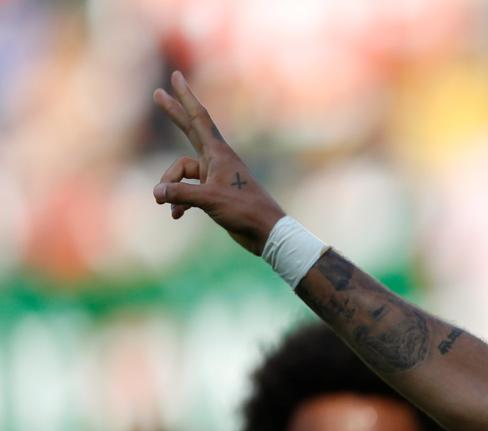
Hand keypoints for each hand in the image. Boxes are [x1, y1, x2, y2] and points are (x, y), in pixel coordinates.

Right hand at [152, 71, 285, 254]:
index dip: (186, 97)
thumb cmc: (244, 212)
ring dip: (171, 188)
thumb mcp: (209, 200)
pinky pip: (188, 191)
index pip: (199, 118)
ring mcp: (215, 176)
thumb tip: (156, 192)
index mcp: (218, 154)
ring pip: (182, 173)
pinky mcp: (214, 193)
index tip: (177, 77)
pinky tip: (176, 215)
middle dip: (173, 114)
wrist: (266, 233)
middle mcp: (216, 160)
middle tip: (157, 93)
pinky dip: (179, 202)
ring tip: (165, 205)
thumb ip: (180, 194)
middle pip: (189, 131)